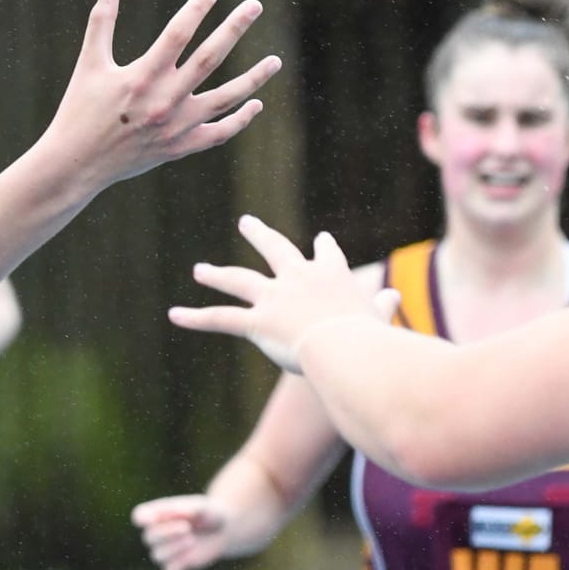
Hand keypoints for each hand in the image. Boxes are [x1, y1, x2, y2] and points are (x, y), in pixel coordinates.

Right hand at [41, 0, 276, 190]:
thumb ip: (102, 20)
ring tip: (275, 60)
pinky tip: (256, 104)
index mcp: (142, 76)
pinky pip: (218, 134)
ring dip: (253, 79)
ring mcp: (176, 126)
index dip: (197, 8)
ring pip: (225, 98)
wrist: (77, 163)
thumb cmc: (79, 110)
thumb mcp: (88, 63)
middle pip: (210, 58)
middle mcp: (164, 100)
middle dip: (234, 29)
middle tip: (255, 6)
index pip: (178, 33)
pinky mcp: (180, 147)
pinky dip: (240, 120)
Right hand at [132, 496, 230, 569]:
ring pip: (157, 556)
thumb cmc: (209, 514)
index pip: (139, 516)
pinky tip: (191, 557)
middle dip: (166, 534)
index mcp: (158, 514)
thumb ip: (188, 509)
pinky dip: (178, 566)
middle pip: (149, 538)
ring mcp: (167, 551)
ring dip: (174, 548)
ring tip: (192, 540)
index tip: (153, 519)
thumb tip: (175, 511)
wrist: (224, 530)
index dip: (142, 519)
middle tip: (187, 528)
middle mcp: (158, 533)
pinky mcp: (178, 565)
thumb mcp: (202, 507)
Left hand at [169, 216, 399, 371]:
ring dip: (216, 274)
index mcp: (332, 275)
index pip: (326, 255)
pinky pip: (218, 319)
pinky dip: (195, 318)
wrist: (348, 347)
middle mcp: (298, 278)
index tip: (320, 239)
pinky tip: (174, 315)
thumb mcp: (379, 317)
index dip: (323, 249)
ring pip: (238, 281)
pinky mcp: (257, 322)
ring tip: (200, 270)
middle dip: (259, 234)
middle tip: (245, 222)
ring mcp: (274, 298)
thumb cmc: (371, 337)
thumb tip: (394, 296)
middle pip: (275, 248)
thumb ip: (382, 305)